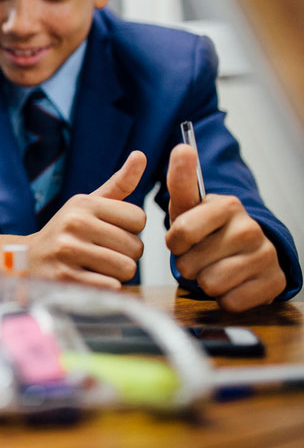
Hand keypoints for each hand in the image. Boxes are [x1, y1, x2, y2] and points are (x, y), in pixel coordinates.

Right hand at [24, 151, 146, 288]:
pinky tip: (89, 278)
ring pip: (126, 268)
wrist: (27, 260)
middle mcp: (75, 223)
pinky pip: (111, 287)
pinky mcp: (66, 278)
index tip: (112, 232)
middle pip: (136, 246)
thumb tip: (141, 155)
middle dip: (126, 254)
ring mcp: (69, 251)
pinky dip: (107, 287)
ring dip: (117, 273)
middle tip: (103, 252)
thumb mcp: (87, 204)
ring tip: (96, 266)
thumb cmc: (66, 231)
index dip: (131, 230)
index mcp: (83, 203)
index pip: (139, 218)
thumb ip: (118, 184)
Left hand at [165, 144, 284, 311]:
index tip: (182, 239)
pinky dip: (224, 297)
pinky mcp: (274, 283)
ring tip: (212, 267)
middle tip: (199, 255)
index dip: (175, 243)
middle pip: (191, 264)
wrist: (245, 251)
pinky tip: (231, 282)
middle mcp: (250, 228)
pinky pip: (230, 302)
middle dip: (188, 263)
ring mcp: (265, 256)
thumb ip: (181, 178)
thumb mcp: (188, 204)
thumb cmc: (207, 227)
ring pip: (210, 284)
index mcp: (227, 205)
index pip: (181, 232)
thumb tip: (182, 147)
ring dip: (204, 281)